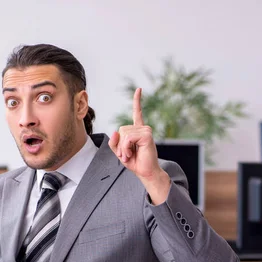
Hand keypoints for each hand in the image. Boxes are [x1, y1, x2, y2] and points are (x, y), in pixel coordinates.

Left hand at [109, 88, 170, 204]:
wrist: (146, 172)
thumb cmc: (135, 162)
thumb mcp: (120, 152)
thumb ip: (114, 142)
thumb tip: (114, 131)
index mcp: (138, 131)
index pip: (137, 113)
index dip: (137, 101)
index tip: (139, 89)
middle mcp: (143, 128)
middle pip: (121, 130)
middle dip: (120, 145)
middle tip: (127, 155)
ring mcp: (146, 131)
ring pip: (123, 135)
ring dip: (123, 148)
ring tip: (130, 155)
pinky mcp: (147, 135)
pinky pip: (128, 138)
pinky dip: (126, 147)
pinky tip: (132, 153)